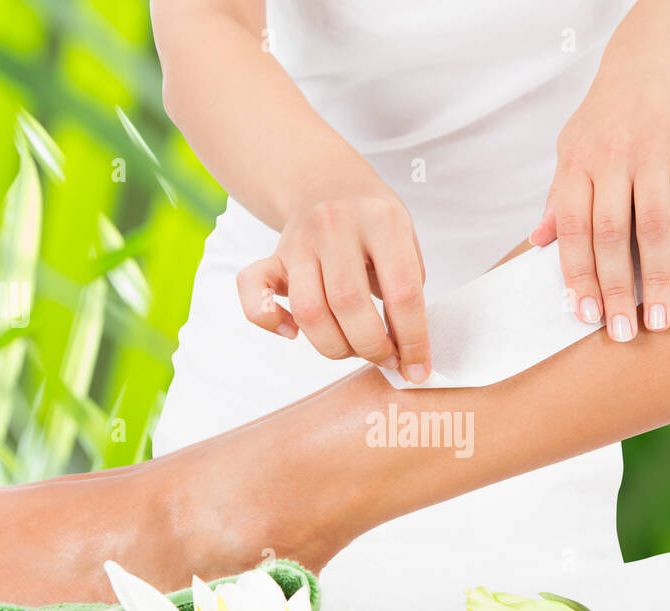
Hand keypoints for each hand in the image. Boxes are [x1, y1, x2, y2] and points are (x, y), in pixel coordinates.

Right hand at [237, 175, 429, 382]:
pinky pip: (253, 292)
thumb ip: (408, 289)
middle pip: (349, 305)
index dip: (413, 340)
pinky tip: (294, 333)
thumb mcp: (406, 241)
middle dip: (372, 347)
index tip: (417, 369)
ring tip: (353, 348)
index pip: (403, 292)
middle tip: (385, 358)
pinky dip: (270, 321)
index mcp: (382, 220)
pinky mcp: (272, 256)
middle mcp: (336, 226)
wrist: (326, 182)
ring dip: (334, 346)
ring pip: (308, 310)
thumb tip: (405, 351)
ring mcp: (299, 241)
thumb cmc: (373, 224)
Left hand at [532, 62, 669, 340]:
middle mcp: (612, 160)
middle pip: (611, 236)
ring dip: (656, 277)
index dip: (578, 276)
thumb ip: (560, 197)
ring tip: (660, 318)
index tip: (584, 316)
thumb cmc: (607, 115)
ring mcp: (654, 152)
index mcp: (577, 166)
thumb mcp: (571, 149)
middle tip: (624, 333)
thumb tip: (538, 242)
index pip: (574, 231)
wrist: (652, 56)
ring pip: (653, 224)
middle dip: (616, 289)